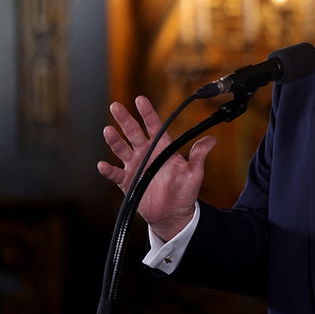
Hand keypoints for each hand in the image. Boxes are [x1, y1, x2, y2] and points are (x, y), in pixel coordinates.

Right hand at [97, 96, 215, 241]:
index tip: (140, 100)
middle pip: (133, 133)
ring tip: (108, 131)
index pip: (153, 126)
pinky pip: (115, 174)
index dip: (147, 113)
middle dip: (125, 119)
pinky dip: (108, 170)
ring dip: (115, 140)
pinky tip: (103, 165)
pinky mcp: (127, 182)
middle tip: (116, 106)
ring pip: (121, 149)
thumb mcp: (194, 173)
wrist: (173, 214)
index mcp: (162, 148)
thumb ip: (199, 156)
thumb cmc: (185, 191)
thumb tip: (211, 140)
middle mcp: (146, 154)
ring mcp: (135, 167)